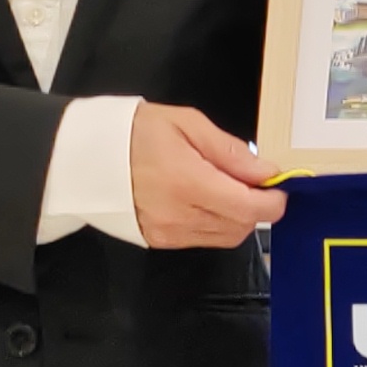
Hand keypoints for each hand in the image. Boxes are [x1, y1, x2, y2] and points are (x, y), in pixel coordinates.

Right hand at [131, 101, 283, 247]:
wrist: (88, 155)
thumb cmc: (137, 132)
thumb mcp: (188, 124)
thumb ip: (231, 151)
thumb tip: (267, 173)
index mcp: (188, 183)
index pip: (249, 208)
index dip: (273, 201)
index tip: (278, 186)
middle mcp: (180, 216)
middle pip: (242, 226)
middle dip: (255, 207)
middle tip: (250, 181)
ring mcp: (169, 233)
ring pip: (225, 236)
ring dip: (236, 216)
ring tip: (223, 188)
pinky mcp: (160, 242)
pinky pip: (203, 239)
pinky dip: (214, 222)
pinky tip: (203, 200)